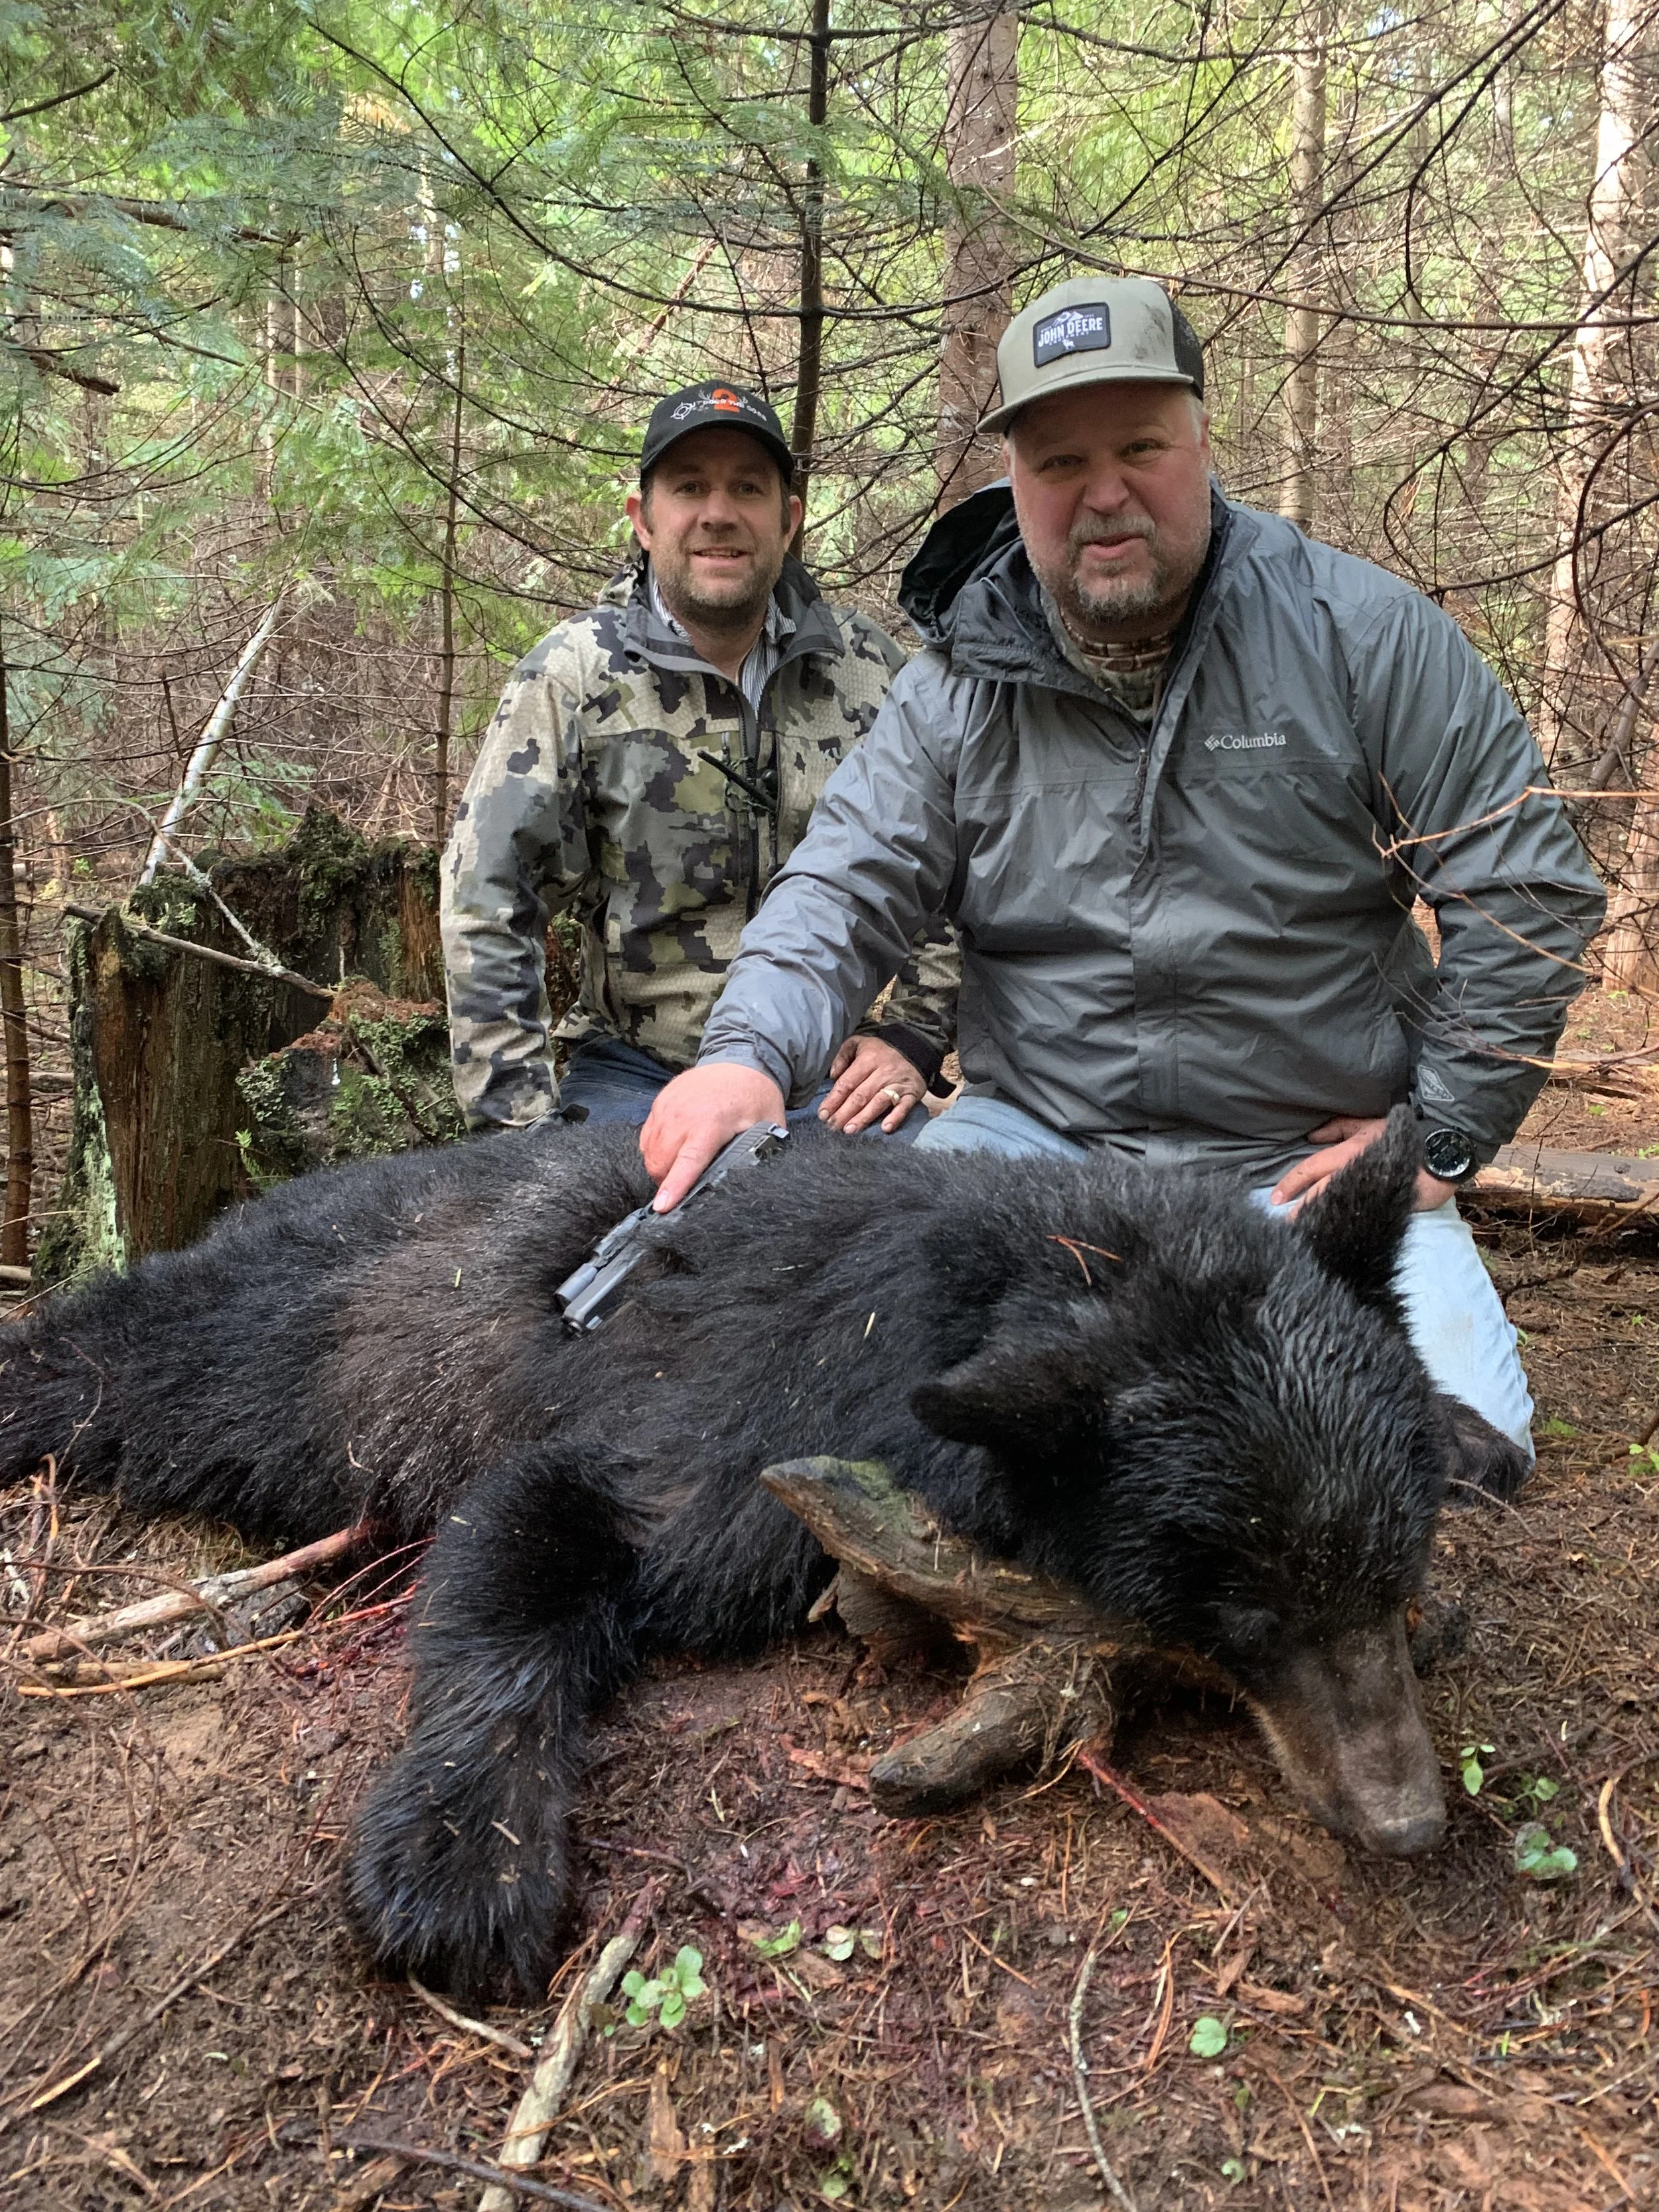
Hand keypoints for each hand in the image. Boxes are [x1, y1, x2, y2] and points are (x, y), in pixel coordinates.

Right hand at [641, 1063, 786, 1212]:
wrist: (740, 1059)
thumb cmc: (755, 1096)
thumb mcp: (767, 1125)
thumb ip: (760, 1153)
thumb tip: (759, 1183)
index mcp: (711, 1124)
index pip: (688, 1161)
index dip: (675, 1186)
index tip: (662, 1207)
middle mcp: (683, 1115)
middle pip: (661, 1162)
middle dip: (666, 1183)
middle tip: (684, 1191)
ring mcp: (667, 1108)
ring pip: (650, 1152)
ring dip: (660, 1168)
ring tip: (679, 1170)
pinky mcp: (659, 1103)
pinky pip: (647, 1137)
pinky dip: (655, 1150)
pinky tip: (673, 1151)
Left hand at [818, 1036, 927, 1134]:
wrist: (915, 1049)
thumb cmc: (880, 1051)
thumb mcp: (858, 1044)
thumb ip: (842, 1056)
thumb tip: (832, 1076)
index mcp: (868, 1060)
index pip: (847, 1083)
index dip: (834, 1099)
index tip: (823, 1114)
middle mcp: (883, 1072)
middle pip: (861, 1095)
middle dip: (845, 1112)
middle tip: (832, 1126)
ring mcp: (898, 1084)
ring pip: (879, 1102)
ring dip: (864, 1118)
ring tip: (850, 1130)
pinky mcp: (912, 1093)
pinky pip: (904, 1107)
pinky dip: (896, 1118)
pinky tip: (885, 1129)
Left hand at [1269, 1115, 1455, 1215]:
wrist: (1441, 1151)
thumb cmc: (1402, 1132)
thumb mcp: (1367, 1123)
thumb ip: (1337, 1128)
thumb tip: (1310, 1137)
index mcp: (1347, 1154)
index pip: (1310, 1170)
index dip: (1291, 1184)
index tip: (1274, 1199)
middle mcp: (1354, 1174)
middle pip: (1318, 1196)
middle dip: (1298, 1212)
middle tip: (1284, 1226)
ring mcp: (1369, 1193)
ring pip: (1335, 1209)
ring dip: (1318, 1221)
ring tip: (1303, 1233)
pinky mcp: (1385, 1206)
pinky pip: (1359, 1216)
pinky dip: (1344, 1224)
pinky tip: (1336, 1234)